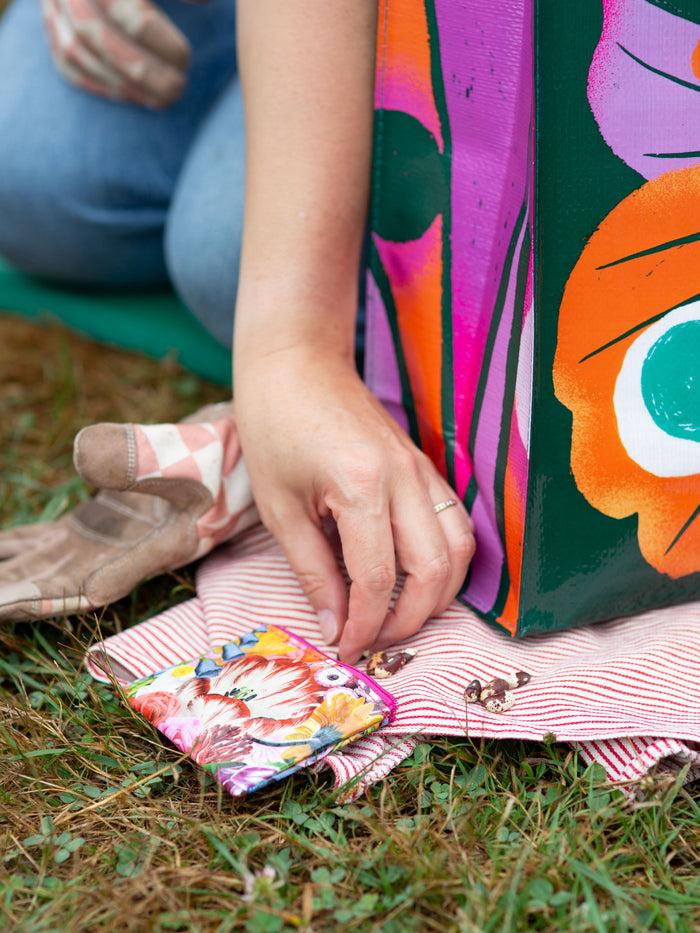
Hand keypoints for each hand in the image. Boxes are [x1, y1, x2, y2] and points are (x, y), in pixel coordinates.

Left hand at [0, 403, 257, 621]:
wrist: (235, 447)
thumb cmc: (223, 456)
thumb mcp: (189, 455)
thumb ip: (140, 457)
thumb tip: (82, 456)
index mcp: (156, 548)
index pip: (94, 584)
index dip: (48, 597)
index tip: (7, 605)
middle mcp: (128, 553)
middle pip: (62, 584)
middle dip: (18, 594)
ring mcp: (109, 538)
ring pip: (51, 565)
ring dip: (15, 576)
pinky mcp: (98, 520)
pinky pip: (52, 540)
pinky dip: (21, 546)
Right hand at [41, 0, 190, 108]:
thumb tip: (204, 2)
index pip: (132, 16)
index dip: (161, 44)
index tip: (185, 60)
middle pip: (96, 37)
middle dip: (141, 72)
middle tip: (177, 90)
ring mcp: (53, 6)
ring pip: (75, 52)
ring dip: (120, 85)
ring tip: (159, 100)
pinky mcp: (51, 23)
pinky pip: (65, 63)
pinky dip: (98, 85)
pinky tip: (131, 97)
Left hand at [234, 348, 475, 663]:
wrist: (297, 362)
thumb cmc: (275, 427)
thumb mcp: (281, 507)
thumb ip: (312, 571)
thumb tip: (333, 626)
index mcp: (362, 486)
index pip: (379, 579)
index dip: (364, 624)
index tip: (345, 648)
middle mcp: (405, 478)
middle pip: (433, 572)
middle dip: (408, 620)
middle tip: (372, 638)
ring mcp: (423, 469)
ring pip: (459, 550)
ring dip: (437, 594)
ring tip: (398, 615)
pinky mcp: (426, 466)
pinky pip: (455, 523)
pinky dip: (445, 560)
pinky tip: (415, 576)